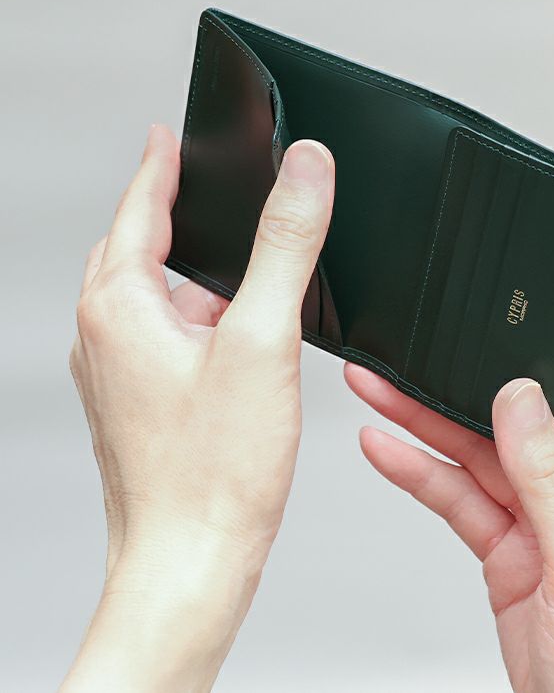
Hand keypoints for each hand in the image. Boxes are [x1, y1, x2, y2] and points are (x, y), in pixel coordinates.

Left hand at [63, 125, 333, 692]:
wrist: (189, 562)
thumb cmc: (213, 471)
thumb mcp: (262, 339)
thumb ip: (286, 245)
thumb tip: (305, 171)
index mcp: (120, 307)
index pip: (136, 209)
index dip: (159, 165)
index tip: (168, 135)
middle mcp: (105, 336)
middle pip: (132, 248)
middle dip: (163, 211)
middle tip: (193, 184)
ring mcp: (115, 374)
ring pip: (145, 295)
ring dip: (182, 269)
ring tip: (230, 259)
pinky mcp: (136, 403)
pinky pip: (155, 335)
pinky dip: (188, 315)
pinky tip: (231, 333)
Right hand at [345, 367, 553, 692]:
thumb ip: (552, 482)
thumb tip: (523, 403)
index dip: (515, 391)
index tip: (463, 364)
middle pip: (511, 437)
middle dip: (450, 406)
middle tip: (396, 379)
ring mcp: (546, 523)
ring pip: (478, 463)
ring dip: (425, 433)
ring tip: (378, 400)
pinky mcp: (510, 548)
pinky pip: (462, 502)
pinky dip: (423, 476)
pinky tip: (390, 452)